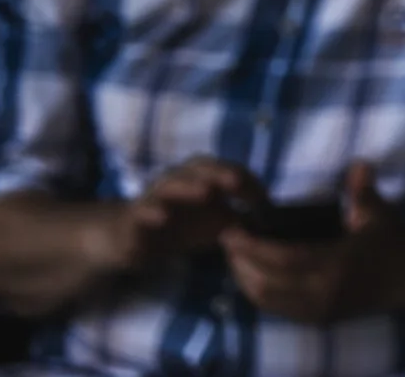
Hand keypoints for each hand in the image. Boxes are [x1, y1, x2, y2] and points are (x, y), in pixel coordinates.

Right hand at [109, 157, 258, 272]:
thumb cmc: (180, 225)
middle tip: (236, 182)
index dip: (246, 181)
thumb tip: (272, 224)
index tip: (264, 200)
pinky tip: (163, 218)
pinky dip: (152, 212)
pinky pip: (142, 211)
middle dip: (220, 172)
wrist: (132, 237)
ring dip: (189, 187)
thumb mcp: (216, 224)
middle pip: (199, 168)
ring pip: (170, 184)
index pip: (228, 170)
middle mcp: (179, 179)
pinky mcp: (135, 217)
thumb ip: (241, 220)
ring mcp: (155, 195)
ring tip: (206, 193)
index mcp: (201, 177)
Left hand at [220, 162, 404, 323]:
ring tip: (235, 256)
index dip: (252, 247)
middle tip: (226, 241)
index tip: (231, 230)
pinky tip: (254, 275)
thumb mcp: (379, 213)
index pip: (282, 260)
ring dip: (246, 280)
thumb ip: (363, 190)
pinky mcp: (319, 319)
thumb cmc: (396, 241)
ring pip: (268, 301)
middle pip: (266, 284)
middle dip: (240, 263)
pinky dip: (260, 293)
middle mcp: (322, 294)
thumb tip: (359, 163)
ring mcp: (319, 311)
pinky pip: (279, 309)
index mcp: (336, 266)